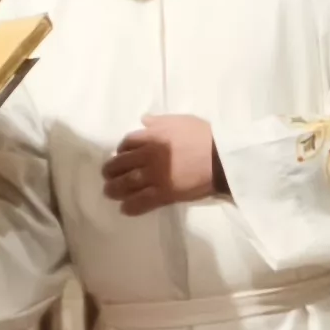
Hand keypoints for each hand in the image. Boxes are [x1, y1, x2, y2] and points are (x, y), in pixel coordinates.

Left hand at [101, 115, 225, 214]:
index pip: (127, 142)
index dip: (121, 149)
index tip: (120, 154)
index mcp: (153, 136)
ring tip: (109, 192)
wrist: (222, 158)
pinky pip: (141, 202)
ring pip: (126, 184)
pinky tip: (124, 209)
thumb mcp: (181, 120)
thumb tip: (143, 120)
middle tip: (107, 175)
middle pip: (121, 164)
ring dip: (114, 189)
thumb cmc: (205, 136)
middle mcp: (149, 156)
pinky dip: (130, 206)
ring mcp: (155, 176)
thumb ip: (159, 121)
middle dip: (110, 170)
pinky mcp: (164, 194)